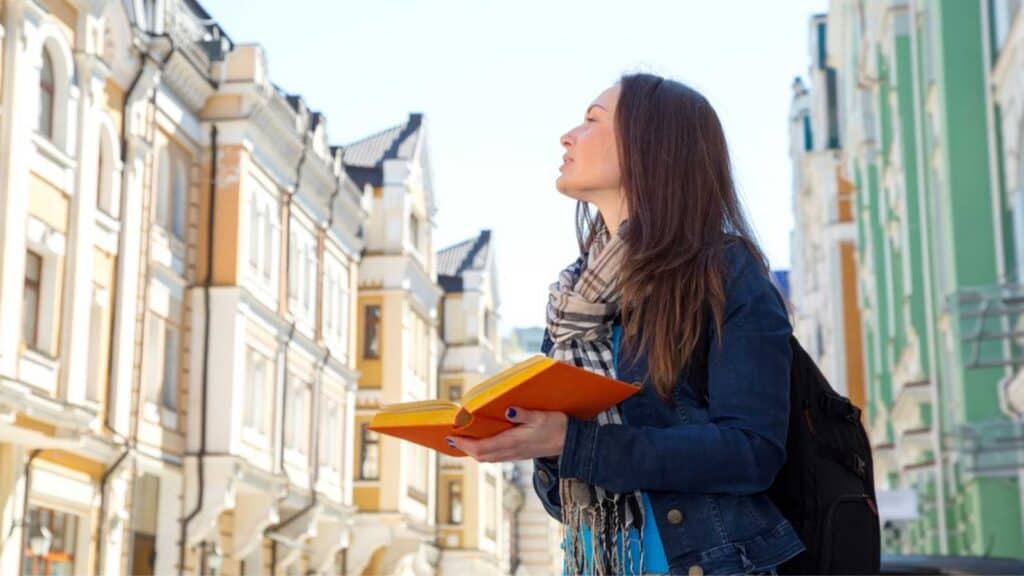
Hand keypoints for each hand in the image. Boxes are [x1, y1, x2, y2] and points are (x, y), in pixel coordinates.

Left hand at [447, 407, 566, 461]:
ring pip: (488, 458)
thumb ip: (524, 414)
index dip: (465, 444)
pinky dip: (483, 451)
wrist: (572, 442)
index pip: (483, 448)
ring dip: (473, 451)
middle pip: (481, 456)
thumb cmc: (558, 426)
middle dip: (465, 449)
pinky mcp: (519, 454)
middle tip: (450, 439)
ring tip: (461, 442)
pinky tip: (480, 444)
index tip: (451, 437)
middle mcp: (512, 451)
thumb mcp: (542, 416)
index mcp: (514, 442)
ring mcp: (515, 454)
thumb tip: (509, 410)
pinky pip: (495, 456)